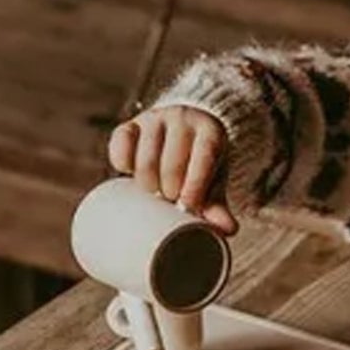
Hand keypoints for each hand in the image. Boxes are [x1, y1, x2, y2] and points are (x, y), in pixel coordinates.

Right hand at [108, 105, 237, 235]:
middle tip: (171, 201)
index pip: (204, 156)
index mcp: (210, 131)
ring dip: (147, 184)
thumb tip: (228, 230)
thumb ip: (219, 207)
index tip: (188, 206)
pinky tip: (130, 174)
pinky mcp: (130, 124)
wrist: (183, 136)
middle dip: (170, 190)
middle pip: (172, 163)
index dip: (196, 184)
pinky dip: (123, 163)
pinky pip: (121, 144)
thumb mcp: (213, 183)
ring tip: (155, 192)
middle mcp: (183, 119)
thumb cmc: (201, 166)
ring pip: (145, 158)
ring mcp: (155, 119)